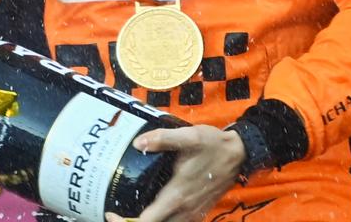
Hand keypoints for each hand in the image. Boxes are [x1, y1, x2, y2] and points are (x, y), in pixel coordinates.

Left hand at [104, 125, 245, 221]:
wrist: (240, 154)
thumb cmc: (214, 145)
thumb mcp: (189, 137)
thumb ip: (163, 139)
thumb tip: (137, 143)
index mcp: (177, 197)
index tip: (110, 213)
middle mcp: (184, 211)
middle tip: (115, 212)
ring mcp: (192, 213)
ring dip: (147, 221)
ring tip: (129, 211)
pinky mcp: (198, 211)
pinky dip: (161, 219)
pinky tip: (154, 208)